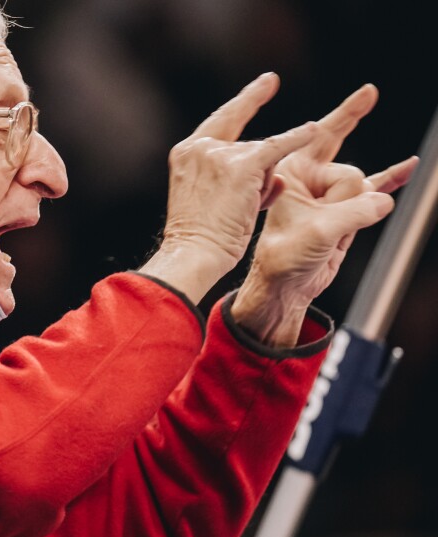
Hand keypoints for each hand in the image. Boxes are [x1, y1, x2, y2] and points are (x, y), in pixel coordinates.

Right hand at [141, 72, 315, 303]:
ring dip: (263, 186)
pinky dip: (296, 140)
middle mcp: (200, 147)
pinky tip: (314, 131)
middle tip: (242, 203)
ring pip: (262, 156)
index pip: (221, 121)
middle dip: (256, 175)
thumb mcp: (204, 197)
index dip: (246, 102)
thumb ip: (231, 176)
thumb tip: (276, 173)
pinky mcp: (243, 165)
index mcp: (186, 152)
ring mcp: (220, 154)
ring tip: (242, 212)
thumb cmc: (200, 236)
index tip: (268, 83)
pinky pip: (277, 147)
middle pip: (246, 146)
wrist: (194, 252)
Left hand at [232, 84, 418, 345]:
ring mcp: (329, 194)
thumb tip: (384, 198)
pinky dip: (391, 179)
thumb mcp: (318, 232)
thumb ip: (355, 212)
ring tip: (332, 232)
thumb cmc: (284, 258)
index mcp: (290, 173)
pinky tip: (408, 167)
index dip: (346, 114)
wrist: (286, 287)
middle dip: (350, 129)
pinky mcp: (346, 210)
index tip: (370, 91)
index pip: (320, 136)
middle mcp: (309, 178)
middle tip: (368, 92)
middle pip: (341, 154)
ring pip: (362, 184)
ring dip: (357, 207)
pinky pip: (374, 188)